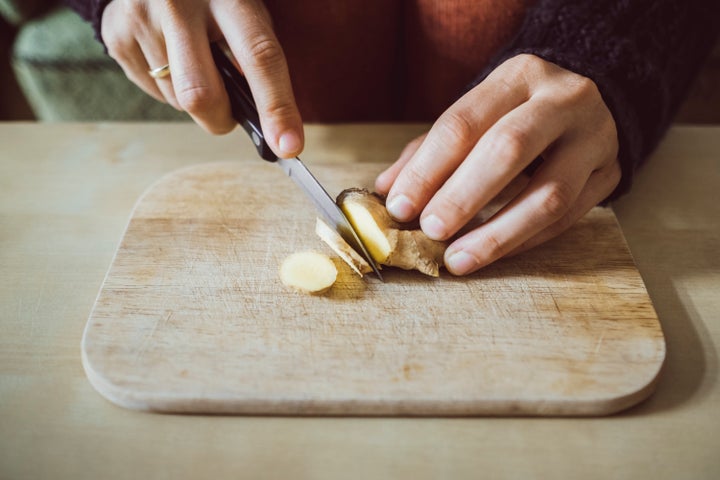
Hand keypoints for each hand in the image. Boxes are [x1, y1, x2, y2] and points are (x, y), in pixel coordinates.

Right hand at [101, 0, 302, 156]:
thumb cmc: (214, 0)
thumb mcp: (243, 13)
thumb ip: (256, 59)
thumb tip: (267, 124)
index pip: (259, 58)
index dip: (277, 107)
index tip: (287, 146)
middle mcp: (179, 3)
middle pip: (201, 94)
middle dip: (221, 120)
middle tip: (230, 115)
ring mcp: (141, 17)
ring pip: (178, 100)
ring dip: (195, 101)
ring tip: (195, 63)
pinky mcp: (115, 33)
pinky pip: (154, 92)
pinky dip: (170, 89)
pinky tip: (170, 57)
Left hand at [375, 54, 620, 274]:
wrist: (588, 101)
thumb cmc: (516, 111)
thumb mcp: (476, 114)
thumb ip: (429, 150)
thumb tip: (387, 191)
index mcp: (518, 75)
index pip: (463, 123)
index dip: (427, 169)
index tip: (400, 205)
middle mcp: (563, 100)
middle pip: (509, 148)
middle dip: (463, 196)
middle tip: (430, 230)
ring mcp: (594, 138)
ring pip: (549, 193)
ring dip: (498, 233)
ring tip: (458, 259)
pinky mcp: (610, 174)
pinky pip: (567, 218)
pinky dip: (523, 241)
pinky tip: (492, 254)